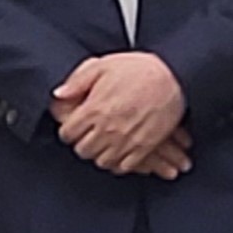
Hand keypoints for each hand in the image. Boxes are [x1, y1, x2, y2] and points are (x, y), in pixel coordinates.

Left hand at [51, 53, 187, 174]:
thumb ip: (77, 81)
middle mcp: (107, 128)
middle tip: (87, 136)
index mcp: (94, 109)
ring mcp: (126, 140)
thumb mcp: (103, 65)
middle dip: (82, 143)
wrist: (174, 76)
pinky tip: (119, 152)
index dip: (68, 130)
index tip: (73, 127)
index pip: (68, 133)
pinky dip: (119, 163)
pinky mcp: (144, 147)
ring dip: (100, 154)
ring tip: (103, 144)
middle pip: (83, 151)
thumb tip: (59, 94)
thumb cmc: (140, 69)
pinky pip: (124, 166)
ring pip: (102, 161)